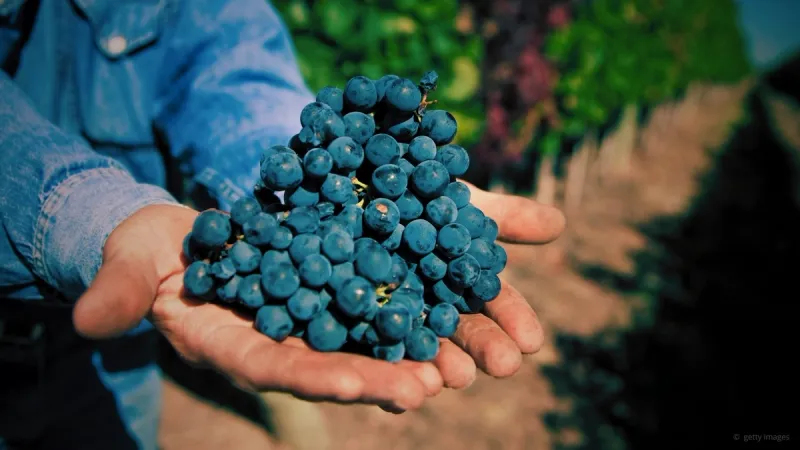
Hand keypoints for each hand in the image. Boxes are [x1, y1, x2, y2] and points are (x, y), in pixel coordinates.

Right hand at [73, 187, 564, 410]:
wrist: (184, 233)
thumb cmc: (152, 251)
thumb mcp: (132, 264)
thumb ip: (120, 292)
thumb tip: (86, 322)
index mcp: (234, 343)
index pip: (275, 367)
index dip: (315, 376)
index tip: (358, 384)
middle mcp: (282, 335)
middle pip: (334, 361)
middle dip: (380, 376)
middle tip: (430, 387)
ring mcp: (310, 309)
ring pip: (363, 333)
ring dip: (408, 347)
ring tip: (459, 362)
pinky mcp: (331, 276)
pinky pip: (373, 288)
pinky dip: (408, 295)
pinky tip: (449, 297)